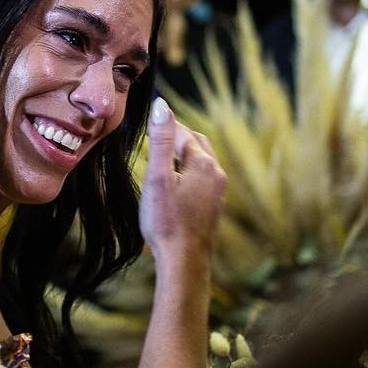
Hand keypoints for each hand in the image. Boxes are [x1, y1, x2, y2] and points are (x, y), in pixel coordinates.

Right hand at [138, 97, 225, 272]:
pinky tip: (175, 182)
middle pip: (196, 143)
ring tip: (162, 155)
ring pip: (201, 161)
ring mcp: (218, 191)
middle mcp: (216, 174)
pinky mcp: (214, 206)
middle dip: (177, 136)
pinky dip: (188, 171)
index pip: (182, 133)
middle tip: (156, 132)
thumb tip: (162, 105)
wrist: (184, 262)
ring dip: (183, 154)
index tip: (149, 118)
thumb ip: (160, 140)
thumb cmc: (166, 221)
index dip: (164, 125)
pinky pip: (202, 179)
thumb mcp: (157, 178)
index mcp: (203, 163)